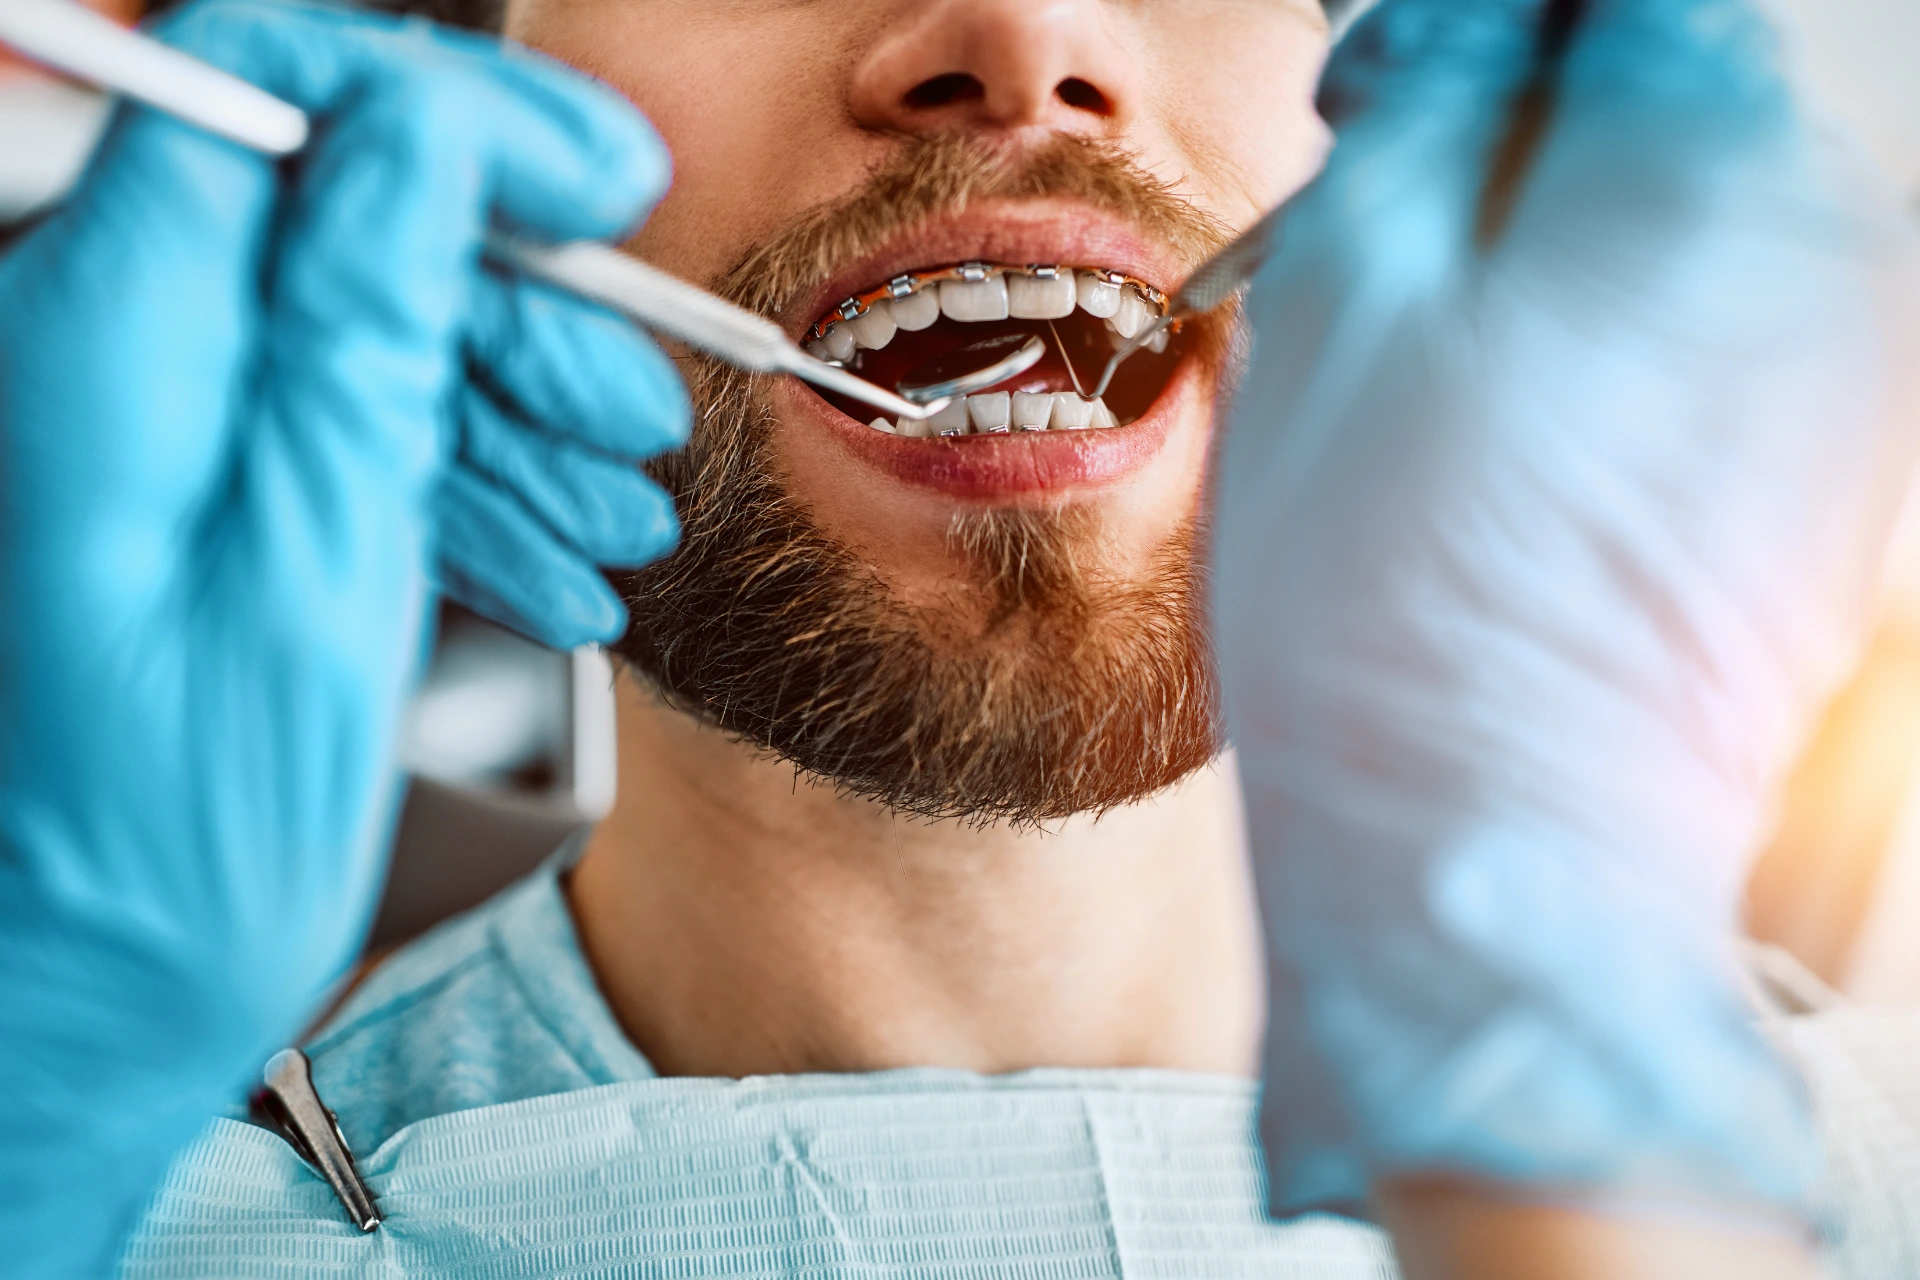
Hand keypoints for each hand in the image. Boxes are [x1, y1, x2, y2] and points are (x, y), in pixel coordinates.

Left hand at [0, 1, 685, 1269]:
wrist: (84, 989)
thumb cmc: (164, 839)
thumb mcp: (314, 561)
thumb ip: (362, 320)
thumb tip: (429, 132)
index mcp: (107, 332)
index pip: (282, 82)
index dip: (460, 109)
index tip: (598, 178)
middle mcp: (105, 344)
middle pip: (344, 204)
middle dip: (514, 293)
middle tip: (632, 400)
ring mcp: (148, 415)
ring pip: (361, 320)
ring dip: (512, 404)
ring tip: (616, 507)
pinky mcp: (190, 481)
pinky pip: (339, 417)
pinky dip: (458, 471)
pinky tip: (547, 546)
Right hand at [1216, 0, 1919, 1226]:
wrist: (1494, 847)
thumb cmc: (1392, 586)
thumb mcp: (1348, 282)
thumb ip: (1432, 91)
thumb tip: (1480, 25)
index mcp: (1717, 161)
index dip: (1493, 19)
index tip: (1398, 90)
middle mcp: (1845, 245)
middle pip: (1684, 83)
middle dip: (1530, 124)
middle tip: (1389, 230)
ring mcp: (1864, 370)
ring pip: (1706, 211)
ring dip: (1572, 235)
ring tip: (1448, 361)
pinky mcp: (1848, 474)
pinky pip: (1739, 328)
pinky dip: (1632, 333)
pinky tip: (1525, 434)